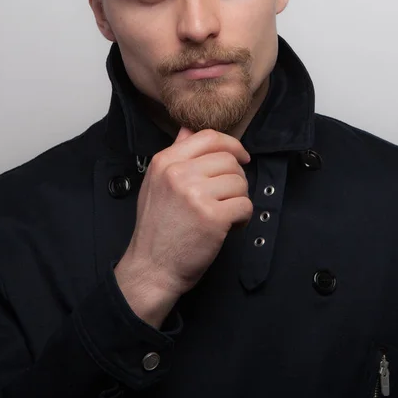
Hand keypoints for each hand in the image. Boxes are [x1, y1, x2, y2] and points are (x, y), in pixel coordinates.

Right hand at [121, 127, 252, 298]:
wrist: (152, 268)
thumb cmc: (157, 228)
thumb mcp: (156, 183)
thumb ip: (175, 155)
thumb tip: (188, 129)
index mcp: (165, 162)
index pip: (208, 136)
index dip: (232, 144)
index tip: (241, 157)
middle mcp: (178, 173)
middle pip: (228, 159)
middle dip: (236, 178)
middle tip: (228, 197)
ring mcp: (196, 194)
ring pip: (240, 182)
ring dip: (239, 199)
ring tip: (225, 214)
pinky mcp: (213, 217)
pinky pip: (245, 205)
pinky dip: (243, 218)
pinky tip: (229, 226)